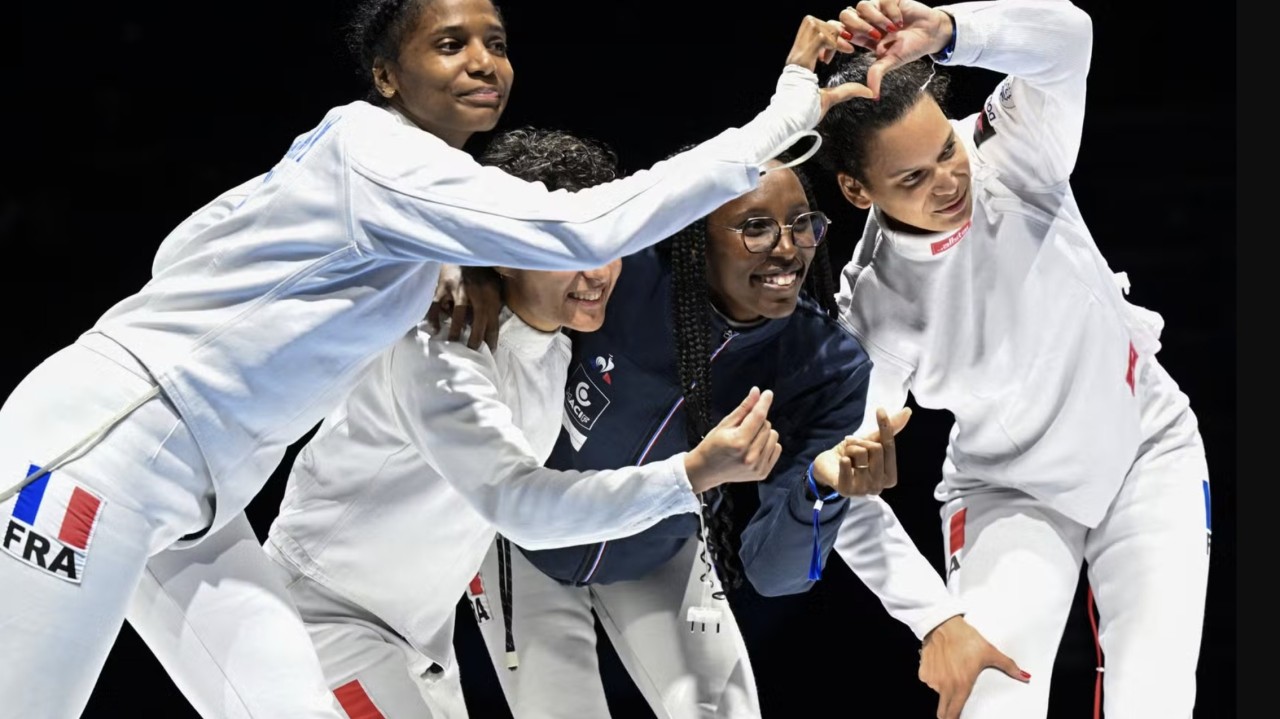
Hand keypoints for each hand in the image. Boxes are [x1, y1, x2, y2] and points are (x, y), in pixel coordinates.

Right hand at [426, 265, 502, 350]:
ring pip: (459, 314)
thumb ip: (493, 302)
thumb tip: (491, 323)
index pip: (493, 321)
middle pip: (479, 321)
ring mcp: (459, 289)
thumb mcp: (493, 284)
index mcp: (490, 294)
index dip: (492, 338)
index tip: (491, 351)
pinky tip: (435, 329)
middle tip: (473, 352)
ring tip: (454, 343)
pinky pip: (437, 305)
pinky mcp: (443, 285)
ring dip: (457, 331)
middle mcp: (476, 292)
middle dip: (476, 339)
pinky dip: (434, 318)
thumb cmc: (480, 271)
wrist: (463, 250)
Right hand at [684, 387, 781, 493]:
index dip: (764, 403)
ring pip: (774, 436)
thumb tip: (757, 392)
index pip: (758, 417)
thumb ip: (743, 409)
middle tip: (743, 427)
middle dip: (758, 421)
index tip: (767, 394)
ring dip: (764, 433)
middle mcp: (750, 456)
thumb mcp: (724, 424)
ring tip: (749, 439)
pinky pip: (777, 448)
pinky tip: (755, 448)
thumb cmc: (712, 446)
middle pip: (767, 425)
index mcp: (738, 442)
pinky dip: (768, 445)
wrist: (706, 470)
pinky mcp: (763, 473)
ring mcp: (757, 466)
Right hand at [785, 15, 874, 115]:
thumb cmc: (803, 115)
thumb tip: (869, 92)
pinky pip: (820, 38)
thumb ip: (846, 91)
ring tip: (847, 46)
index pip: (812, 33)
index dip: (830, 35)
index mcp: (800, 62)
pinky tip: (847, 50)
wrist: (790, 123)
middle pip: (811, 22)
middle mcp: (796, 56)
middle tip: (848, 41)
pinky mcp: (801, 61)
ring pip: (814, 25)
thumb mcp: (830, 98)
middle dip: (832, 28)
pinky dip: (835, 41)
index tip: (847, 49)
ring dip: (833, 32)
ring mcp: (797, 57)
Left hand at [811, 406, 909, 495]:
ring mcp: (864, 490)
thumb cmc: (852, 456)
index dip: (885, 427)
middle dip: (860, 441)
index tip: (880, 410)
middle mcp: (880, 486)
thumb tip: (907, 411)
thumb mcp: (870, 442)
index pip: (889, 446)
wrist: (826, 468)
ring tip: (846, 458)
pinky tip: (841, 463)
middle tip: (850, 444)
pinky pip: (847, 464)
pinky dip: (843, 458)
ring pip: (861, 453)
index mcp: (890, 476)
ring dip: (849, 449)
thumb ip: (888, 430)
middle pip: (876, 449)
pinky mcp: (847, 491)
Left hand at [839, 0, 953, 97]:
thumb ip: (877, 74)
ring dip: (876, 19)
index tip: (848, 50)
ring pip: (861, 6)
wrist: (930, 34)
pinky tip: (900, 22)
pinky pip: (882, 0)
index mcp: (860, 36)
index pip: (838, 33)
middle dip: (857, 27)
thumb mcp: (891, 62)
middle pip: (845, 16)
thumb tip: (873, 96)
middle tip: (875, 36)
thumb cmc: (909, 48)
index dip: (836, 39)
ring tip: (892, 30)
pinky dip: (891, 13)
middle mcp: (866, 20)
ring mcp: (877, 8)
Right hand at [918, 615, 1029, 718]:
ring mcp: (932, 679)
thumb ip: (1008, 666)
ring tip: (950, 673)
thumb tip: (1025, 676)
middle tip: (953, 705)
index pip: (954, 713)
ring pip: (937, 691)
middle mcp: (945, 685)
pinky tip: (940, 665)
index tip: (958, 718)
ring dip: (942, 688)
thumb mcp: (990, 652)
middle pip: (942, 711)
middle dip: (947, 711)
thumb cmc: (966, 638)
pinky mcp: (923, 670)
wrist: (943, 624)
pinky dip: (934, 676)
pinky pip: (928, 680)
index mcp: (961, 685)